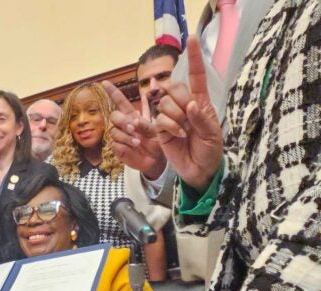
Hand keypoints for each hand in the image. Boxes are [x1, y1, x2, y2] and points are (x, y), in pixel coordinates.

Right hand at [102, 80, 165, 179]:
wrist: (157, 159)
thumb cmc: (158, 141)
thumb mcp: (156, 129)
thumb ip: (146, 122)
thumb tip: (135, 118)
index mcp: (132, 116)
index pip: (120, 101)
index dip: (113, 92)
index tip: (105, 82)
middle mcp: (123, 125)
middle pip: (114, 116)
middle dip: (123, 121)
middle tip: (133, 127)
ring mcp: (119, 136)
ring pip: (114, 131)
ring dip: (126, 136)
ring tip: (138, 141)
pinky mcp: (117, 148)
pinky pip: (115, 144)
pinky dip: (125, 145)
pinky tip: (134, 147)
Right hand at [154, 36, 223, 193]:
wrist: (199, 171)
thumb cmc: (211, 151)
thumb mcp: (213, 135)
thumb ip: (202, 118)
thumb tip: (190, 104)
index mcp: (201, 102)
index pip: (196, 76)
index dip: (194, 58)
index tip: (192, 39)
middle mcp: (184, 106)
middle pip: (174, 88)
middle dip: (180, 100)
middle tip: (189, 118)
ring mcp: (170, 117)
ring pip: (164, 103)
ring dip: (175, 117)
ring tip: (184, 132)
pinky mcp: (160, 129)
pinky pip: (159, 119)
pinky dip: (169, 127)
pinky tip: (177, 136)